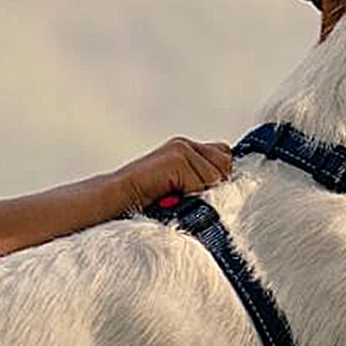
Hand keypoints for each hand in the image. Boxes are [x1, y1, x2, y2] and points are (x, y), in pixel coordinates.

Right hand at [113, 137, 232, 209]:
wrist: (118, 199)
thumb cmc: (147, 200)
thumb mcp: (180, 188)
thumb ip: (200, 179)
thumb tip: (226, 184)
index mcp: (186, 149)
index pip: (225, 155)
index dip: (218, 176)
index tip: (202, 190)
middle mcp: (185, 145)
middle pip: (226, 163)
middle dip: (212, 183)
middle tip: (186, 193)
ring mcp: (182, 149)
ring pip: (217, 176)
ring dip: (201, 192)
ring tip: (177, 195)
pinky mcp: (178, 157)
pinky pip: (204, 181)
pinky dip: (191, 193)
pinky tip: (172, 194)